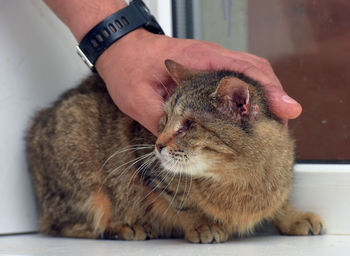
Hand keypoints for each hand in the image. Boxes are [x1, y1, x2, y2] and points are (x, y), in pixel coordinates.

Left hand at [96, 29, 301, 134]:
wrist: (121, 51)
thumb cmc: (129, 67)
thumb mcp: (138, 99)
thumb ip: (160, 121)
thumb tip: (177, 148)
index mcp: (198, 59)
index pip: (243, 68)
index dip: (268, 88)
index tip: (285, 109)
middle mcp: (210, 58)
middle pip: (256, 70)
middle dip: (274, 95)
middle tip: (284, 123)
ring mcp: (211, 63)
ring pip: (250, 74)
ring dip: (265, 96)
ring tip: (273, 124)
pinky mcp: (207, 72)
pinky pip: (236, 81)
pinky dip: (250, 96)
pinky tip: (251, 115)